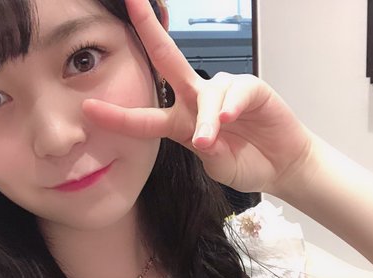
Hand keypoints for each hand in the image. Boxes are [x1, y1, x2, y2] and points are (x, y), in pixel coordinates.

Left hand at [82, 0, 312, 194]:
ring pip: (205, 94)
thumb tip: (202, 136)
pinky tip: (227, 119)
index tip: (89, 110)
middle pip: (168, 60)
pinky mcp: (251, 88)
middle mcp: (197, 100)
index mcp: (181, 122)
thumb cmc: (248, 163)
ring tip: (208, 141)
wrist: (283, 166)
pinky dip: (229, 105)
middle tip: (133, 3)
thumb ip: (207, 153)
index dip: (118, 115)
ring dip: (205, 118)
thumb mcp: (219, 167)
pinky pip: (235, 92)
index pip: (144, 118)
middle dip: (148, 30)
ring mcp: (223, 92)